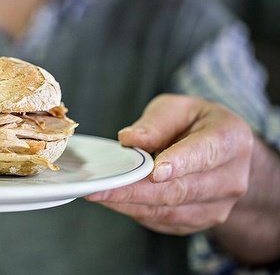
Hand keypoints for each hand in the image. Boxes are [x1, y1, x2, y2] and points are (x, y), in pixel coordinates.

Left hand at [86, 94, 252, 234]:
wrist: (220, 154)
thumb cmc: (195, 124)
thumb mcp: (178, 108)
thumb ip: (156, 123)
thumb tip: (130, 139)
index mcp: (231, 139)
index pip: (205, 153)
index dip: (179, 163)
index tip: (154, 172)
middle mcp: (232, 177)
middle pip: (182, 190)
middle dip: (137, 190)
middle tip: (102, 186)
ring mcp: (219, 205)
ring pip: (170, 211)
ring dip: (131, 204)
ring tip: (99, 193)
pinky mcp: (199, 221)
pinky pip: (164, 222)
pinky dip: (136, 212)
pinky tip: (114, 201)